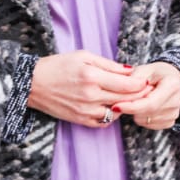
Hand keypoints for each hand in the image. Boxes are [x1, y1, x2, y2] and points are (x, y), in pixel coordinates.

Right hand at [28, 50, 148, 127]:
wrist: (32, 84)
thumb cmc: (58, 65)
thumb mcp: (84, 57)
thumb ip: (109, 65)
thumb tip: (131, 71)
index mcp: (92, 77)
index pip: (128, 85)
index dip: (141, 84)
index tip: (146, 80)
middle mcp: (90, 96)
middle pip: (126, 99)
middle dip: (139, 95)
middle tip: (146, 90)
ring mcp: (85, 110)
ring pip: (117, 112)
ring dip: (126, 106)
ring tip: (129, 97)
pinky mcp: (80, 120)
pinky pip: (104, 122)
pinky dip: (112, 115)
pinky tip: (112, 106)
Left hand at [111, 62, 179, 130]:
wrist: (172, 79)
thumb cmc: (158, 73)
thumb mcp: (145, 69)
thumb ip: (134, 79)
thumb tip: (121, 93)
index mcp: (172, 86)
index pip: (150, 104)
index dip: (131, 107)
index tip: (116, 106)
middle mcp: (176, 102)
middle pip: (146, 113)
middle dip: (131, 107)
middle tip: (129, 96)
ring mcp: (174, 114)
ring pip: (144, 121)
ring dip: (136, 112)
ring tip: (142, 98)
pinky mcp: (170, 122)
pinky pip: (148, 125)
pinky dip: (142, 117)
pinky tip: (146, 106)